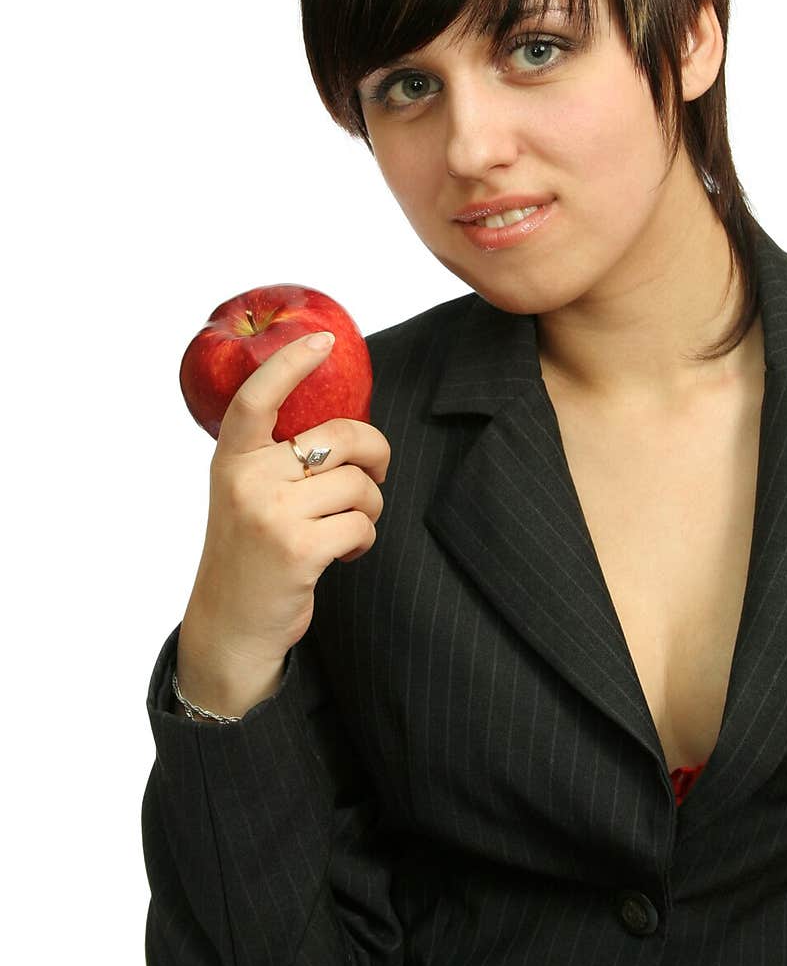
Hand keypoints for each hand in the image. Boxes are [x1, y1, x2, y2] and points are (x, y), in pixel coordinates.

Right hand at [176, 331, 389, 716]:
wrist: (231, 625)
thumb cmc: (251, 551)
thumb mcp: (246, 494)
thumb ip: (276, 459)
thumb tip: (348, 428)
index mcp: (231, 459)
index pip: (257, 397)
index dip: (291, 363)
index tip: (324, 340)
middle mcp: (246, 480)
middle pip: (340, 437)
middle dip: (375, 451)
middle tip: (377, 470)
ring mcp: (271, 514)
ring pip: (359, 485)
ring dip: (370, 506)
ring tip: (348, 526)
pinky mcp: (298, 550)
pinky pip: (361, 523)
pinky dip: (364, 538)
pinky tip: (346, 552)